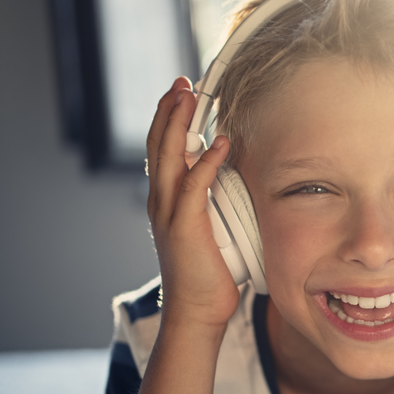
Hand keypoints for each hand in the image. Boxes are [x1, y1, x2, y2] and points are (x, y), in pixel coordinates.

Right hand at [145, 77, 239, 330]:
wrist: (196, 311)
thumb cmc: (209, 274)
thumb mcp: (211, 229)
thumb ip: (215, 204)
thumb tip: (235, 183)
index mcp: (166, 200)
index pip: (162, 150)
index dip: (169, 119)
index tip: (182, 94)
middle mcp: (161, 201)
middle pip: (158, 144)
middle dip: (169, 110)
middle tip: (182, 83)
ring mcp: (169, 213)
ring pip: (168, 157)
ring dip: (179, 124)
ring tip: (189, 96)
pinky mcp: (184, 227)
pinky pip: (194, 186)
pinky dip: (208, 162)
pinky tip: (220, 143)